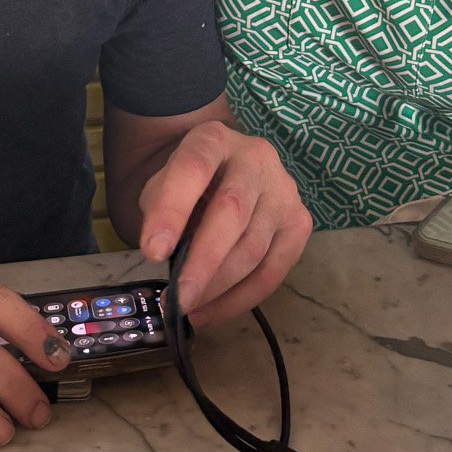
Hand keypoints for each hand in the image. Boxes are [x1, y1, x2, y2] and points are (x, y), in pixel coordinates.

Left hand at [136, 122, 311, 329]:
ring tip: (188, 308)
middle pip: (231, 210)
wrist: (227, 168)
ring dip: (218, 287)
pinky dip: (241, 299)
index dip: (173, 210)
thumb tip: (161, 253)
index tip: (152, 252)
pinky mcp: (299, 222)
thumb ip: (159, 209)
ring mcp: (283, 190)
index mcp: (214, 139)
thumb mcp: (164, 182)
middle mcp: (256, 158)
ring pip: (253, 247)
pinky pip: (273, 271)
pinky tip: (211, 312)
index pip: (193, 168)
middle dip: (203, 260)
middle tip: (177, 298)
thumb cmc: (191, 182)